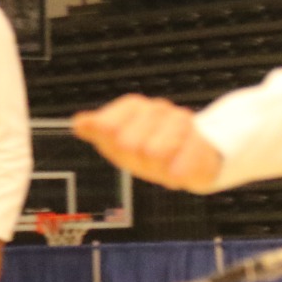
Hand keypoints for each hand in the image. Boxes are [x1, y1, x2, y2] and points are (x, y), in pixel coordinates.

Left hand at [73, 95, 223, 192]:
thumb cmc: (152, 149)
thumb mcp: (118, 142)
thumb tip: (79, 124)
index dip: (111, 143)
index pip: (107, 125)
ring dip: (156, 167)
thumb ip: (97, 130)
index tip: (122, 148)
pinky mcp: (203, 143)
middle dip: (134, 159)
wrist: (194, 158)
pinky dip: (175, 173)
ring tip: (164, 166)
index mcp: (135, 107)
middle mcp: (159, 109)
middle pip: (128, 143)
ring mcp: (183, 124)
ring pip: (154, 152)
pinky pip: (180, 163)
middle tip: (146, 161)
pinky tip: (176, 174)